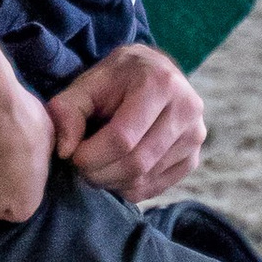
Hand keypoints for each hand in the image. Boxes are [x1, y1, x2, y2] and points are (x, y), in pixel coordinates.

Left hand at [48, 44, 206, 204]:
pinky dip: (129, 188)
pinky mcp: (194, 157)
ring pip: (145, 178)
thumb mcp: (87, 83)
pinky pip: (155, 188)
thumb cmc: (116, 80)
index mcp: (160, 84)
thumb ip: (68, 111)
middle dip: (99, 173)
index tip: (72, 155)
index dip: (90, 156)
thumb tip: (66, 151)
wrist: (153, 72)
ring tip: (98, 165)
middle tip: (82, 167)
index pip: (122, 138)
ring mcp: (195, 136)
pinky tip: (117, 171)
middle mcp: (186, 109)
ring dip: (112, 182)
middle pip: (136, 163)